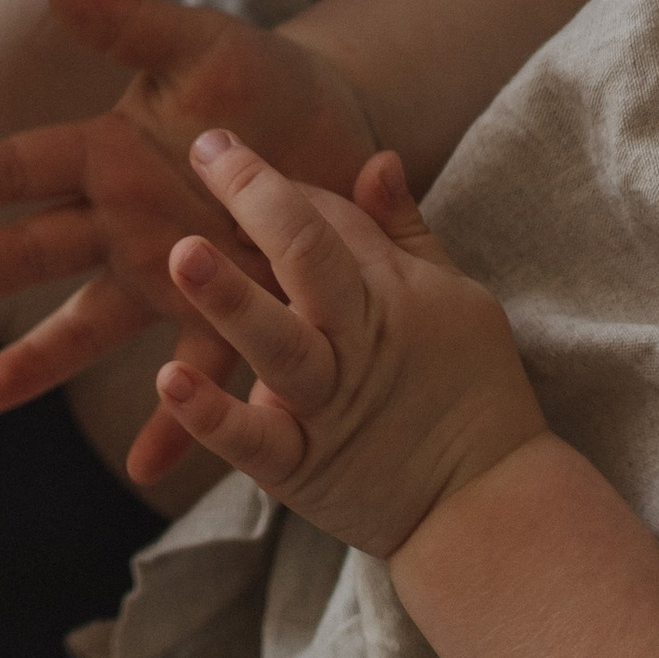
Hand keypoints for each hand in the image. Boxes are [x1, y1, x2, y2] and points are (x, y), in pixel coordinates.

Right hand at [0, 0, 379, 480]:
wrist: (345, 130)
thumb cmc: (267, 80)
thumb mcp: (203, 48)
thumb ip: (132, 25)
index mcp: (114, 152)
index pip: (28, 163)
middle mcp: (129, 220)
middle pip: (43, 249)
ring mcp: (173, 276)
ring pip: (97, 325)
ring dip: (44, 360)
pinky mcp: (233, 316)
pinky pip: (200, 377)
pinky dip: (178, 423)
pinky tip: (147, 467)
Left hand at [153, 133, 543, 555]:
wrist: (489, 508)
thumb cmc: (473, 391)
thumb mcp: (457, 296)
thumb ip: (406, 231)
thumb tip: (378, 159)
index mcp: (390, 293)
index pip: (328, 219)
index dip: (275, 183)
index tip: (225, 149)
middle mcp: (354, 341)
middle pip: (308, 257)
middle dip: (257, 198)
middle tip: (206, 150)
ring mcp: (325, 405)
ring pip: (276, 342)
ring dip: (229, 299)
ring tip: (182, 254)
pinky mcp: (299, 467)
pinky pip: (252, 439)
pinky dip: (212, 414)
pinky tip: (169, 380)